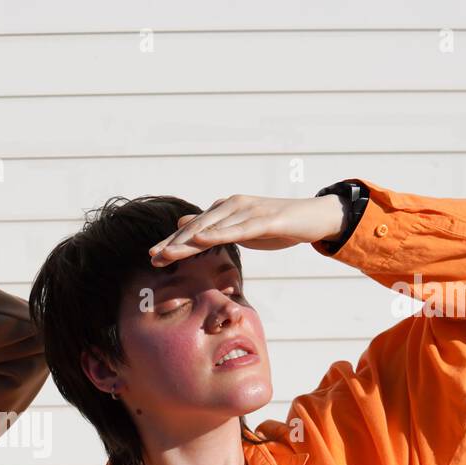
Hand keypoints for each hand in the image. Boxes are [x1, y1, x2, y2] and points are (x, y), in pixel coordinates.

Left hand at [148, 194, 346, 263]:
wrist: (312, 217)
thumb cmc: (275, 225)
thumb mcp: (240, 228)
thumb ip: (214, 228)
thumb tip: (183, 225)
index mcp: (226, 210)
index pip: (194, 228)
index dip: (173, 242)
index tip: (153, 256)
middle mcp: (233, 206)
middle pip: (198, 227)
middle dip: (174, 243)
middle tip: (153, 257)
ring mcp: (248, 211)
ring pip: (213, 228)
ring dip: (189, 242)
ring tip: (168, 253)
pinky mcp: (265, 220)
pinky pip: (239, 229)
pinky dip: (219, 234)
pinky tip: (202, 240)